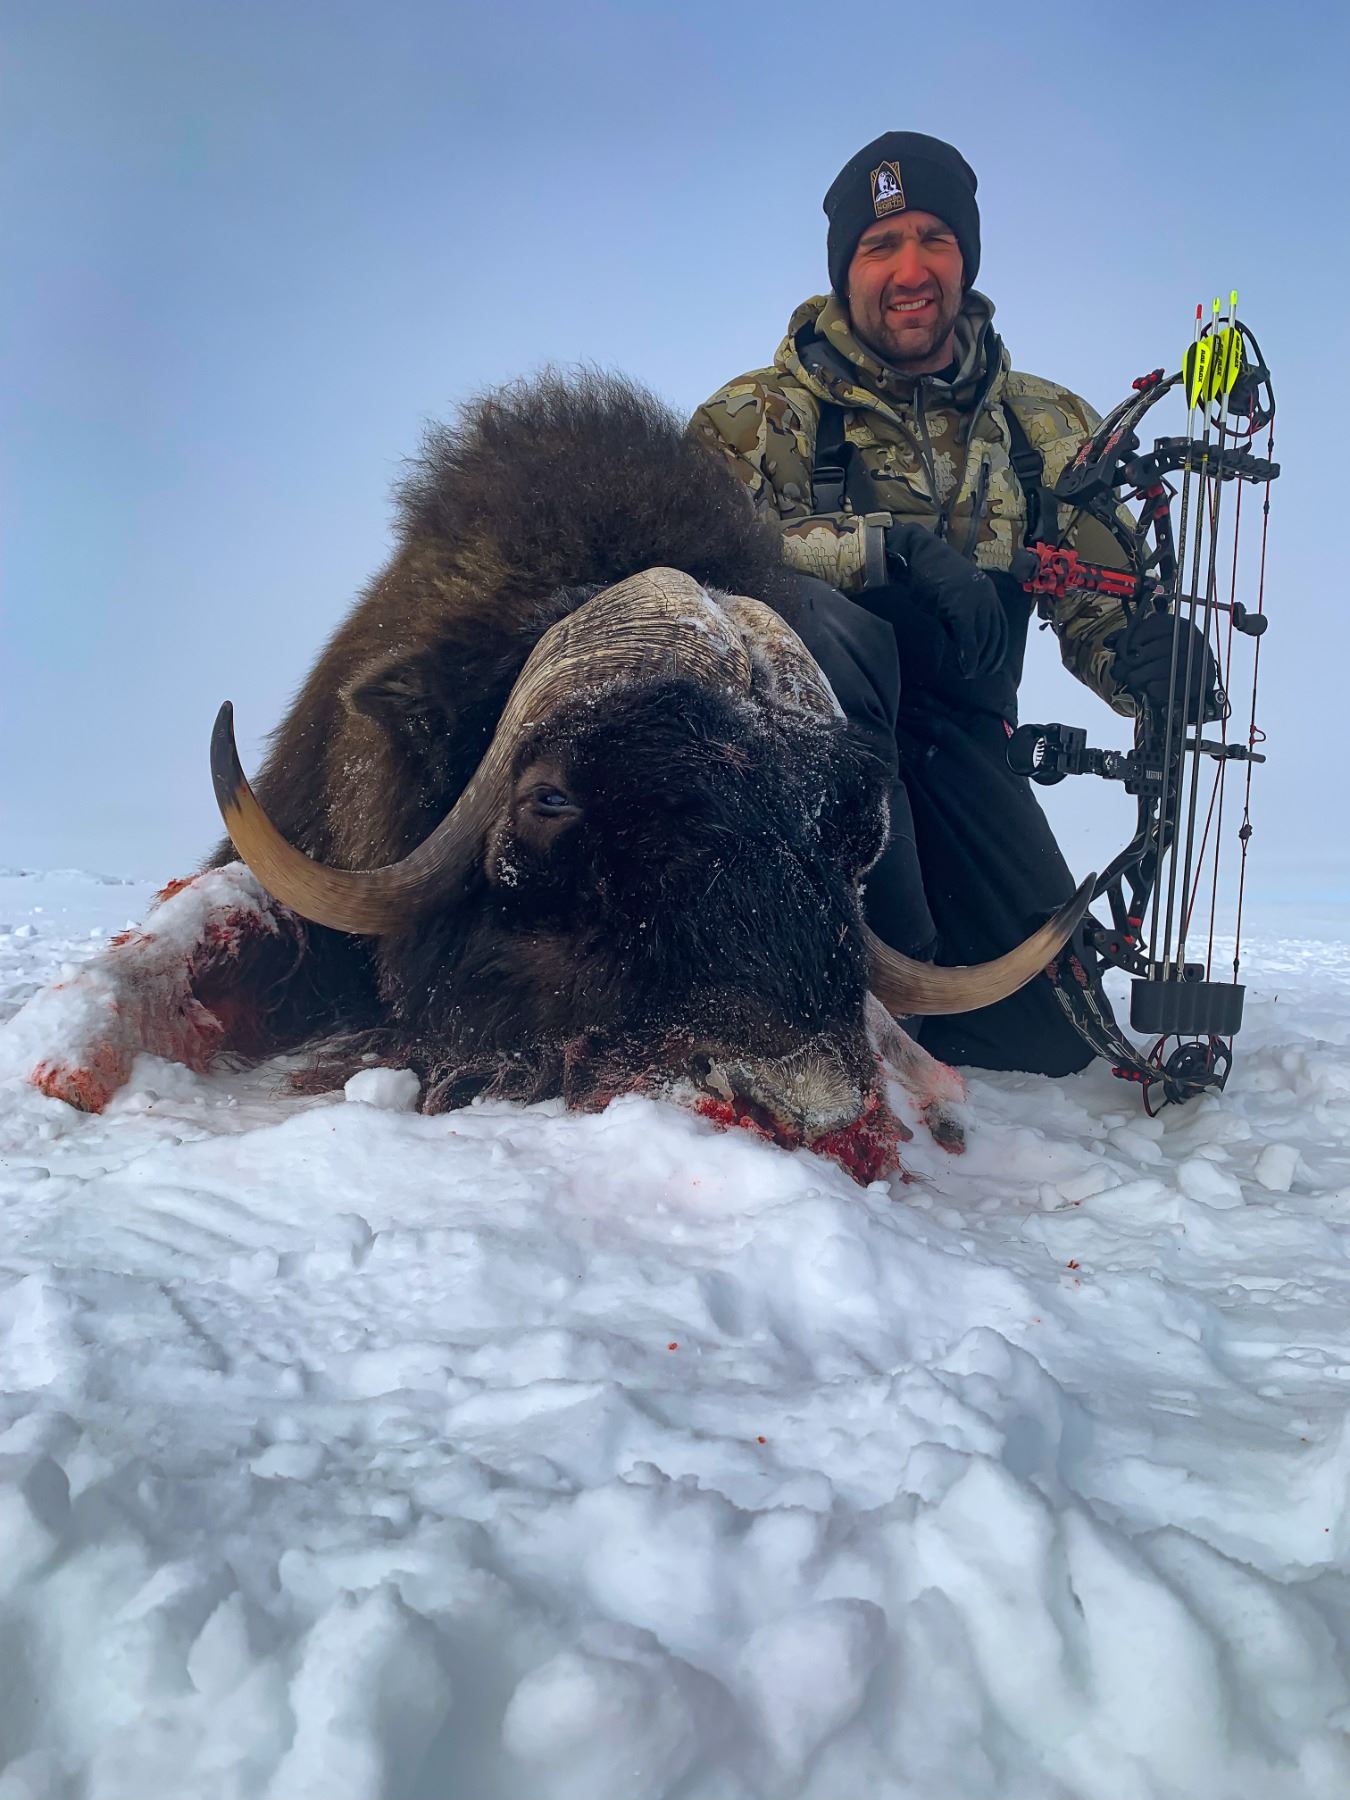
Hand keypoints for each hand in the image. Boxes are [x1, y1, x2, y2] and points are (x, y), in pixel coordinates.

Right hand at [884, 521, 1007, 678]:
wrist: (917, 554)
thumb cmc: (929, 575)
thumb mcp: (951, 596)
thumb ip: (961, 614)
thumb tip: (962, 640)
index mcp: (988, 594)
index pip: (1000, 628)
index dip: (997, 651)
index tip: (991, 666)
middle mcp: (986, 597)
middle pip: (994, 636)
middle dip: (989, 659)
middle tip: (978, 675)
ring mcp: (975, 601)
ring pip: (984, 639)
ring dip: (978, 661)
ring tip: (968, 674)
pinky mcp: (960, 606)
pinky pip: (968, 637)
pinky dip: (968, 656)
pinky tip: (964, 668)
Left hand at [1108, 610, 1221, 716]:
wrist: (1194, 674)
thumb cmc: (1165, 655)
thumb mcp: (1149, 641)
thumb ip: (1128, 639)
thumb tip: (1109, 642)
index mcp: (1178, 624)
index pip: (1152, 626)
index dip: (1131, 640)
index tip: (1121, 651)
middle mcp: (1191, 638)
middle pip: (1153, 649)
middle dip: (1130, 663)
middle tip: (1118, 672)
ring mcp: (1199, 658)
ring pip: (1161, 668)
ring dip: (1140, 677)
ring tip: (1132, 680)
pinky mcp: (1202, 680)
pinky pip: (1174, 685)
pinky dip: (1157, 689)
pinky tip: (1150, 688)